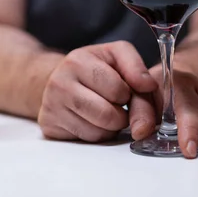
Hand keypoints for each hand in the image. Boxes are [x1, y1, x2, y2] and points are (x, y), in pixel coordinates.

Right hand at [38, 41, 156, 141]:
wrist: (60, 77)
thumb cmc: (94, 67)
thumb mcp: (116, 55)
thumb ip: (136, 67)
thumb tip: (148, 86)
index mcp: (77, 60)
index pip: (117, 89)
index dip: (127, 93)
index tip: (124, 89)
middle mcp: (59, 82)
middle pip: (107, 115)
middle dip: (121, 114)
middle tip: (117, 104)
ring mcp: (51, 105)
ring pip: (97, 132)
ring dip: (110, 127)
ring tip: (105, 111)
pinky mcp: (49, 126)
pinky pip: (84, 141)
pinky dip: (95, 135)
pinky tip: (92, 120)